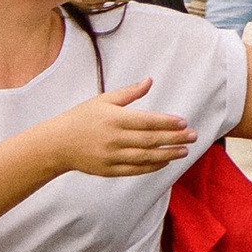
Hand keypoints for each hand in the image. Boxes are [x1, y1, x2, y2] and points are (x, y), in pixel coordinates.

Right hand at [52, 84, 197, 177]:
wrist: (57, 144)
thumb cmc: (82, 118)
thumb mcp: (103, 100)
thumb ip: (129, 93)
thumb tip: (150, 80)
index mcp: (114, 119)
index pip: (147, 121)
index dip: (167, 123)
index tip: (184, 122)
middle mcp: (114, 139)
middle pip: (150, 140)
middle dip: (174, 139)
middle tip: (193, 137)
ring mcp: (111, 156)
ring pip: (145, 157)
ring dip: (167, 154)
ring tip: (184, 151)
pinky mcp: (108, 170)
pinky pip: (135, 170)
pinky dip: (152, 167)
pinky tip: (165, 161)